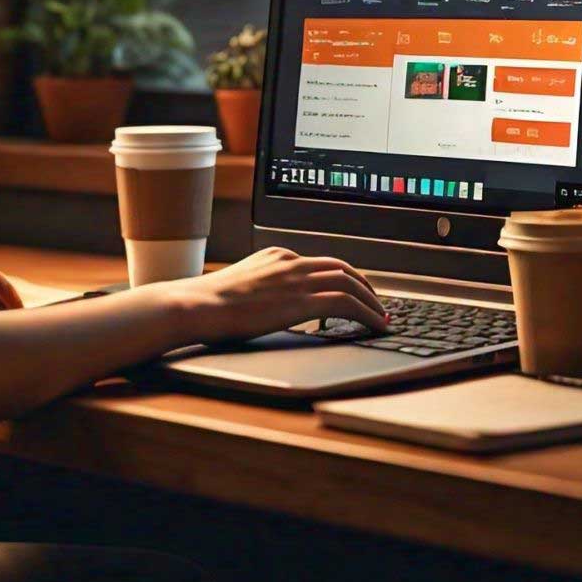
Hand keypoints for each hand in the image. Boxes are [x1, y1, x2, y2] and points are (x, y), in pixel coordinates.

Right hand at [175, 246, 387, 343]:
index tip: (352, 292)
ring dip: (371, 301)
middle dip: (364, 285)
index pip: (319, 262)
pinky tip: (375, 326)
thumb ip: (260, 288)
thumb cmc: (209, 303)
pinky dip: (367, 313)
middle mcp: (290, 261)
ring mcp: (297, 279)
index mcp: (276, 256)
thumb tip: (269, 305)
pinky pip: (347, 303)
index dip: (342, 278)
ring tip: (382, 318)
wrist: (199, 305)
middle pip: (341, 268)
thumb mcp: (240, 286)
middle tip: (377, 303)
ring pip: (350, 282)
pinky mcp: (301, 300)